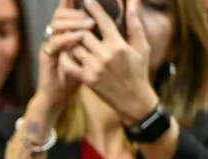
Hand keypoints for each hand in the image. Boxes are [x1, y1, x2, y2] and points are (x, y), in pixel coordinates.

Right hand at [35, 0, 94, 116]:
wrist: (56, 97)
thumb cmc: (74, 77)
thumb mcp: (86, 56)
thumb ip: (94, 40)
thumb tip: (111, 27)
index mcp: (64, 34)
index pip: (66, 12)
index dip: (69, 2)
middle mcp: (54, 37)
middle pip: (60, 14)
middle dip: (76, 12)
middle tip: (92, 16)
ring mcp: (49, 46)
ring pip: (56, 25)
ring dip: (73, 23)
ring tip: (89, 24)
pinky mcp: (46, 58)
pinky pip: (55, 43)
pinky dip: (67, 38)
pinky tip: (79, 37)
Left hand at [60, 0, 159, 122]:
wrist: (133, 99)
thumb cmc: (139, 70)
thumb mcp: (141, 46)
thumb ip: (135, 23)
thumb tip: (134, 1)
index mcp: (118, 45)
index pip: (103, 22)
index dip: (93, 8)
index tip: (86, 0)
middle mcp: (105, 56)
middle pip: (84, 34)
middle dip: (79, 27)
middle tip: (76, 22)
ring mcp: (94, 68)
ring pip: (75, 48)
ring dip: (72, 41)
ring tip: (71, 35)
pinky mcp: (87, 80)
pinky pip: (70, 65)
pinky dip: (66, 56)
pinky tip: (67, 51)